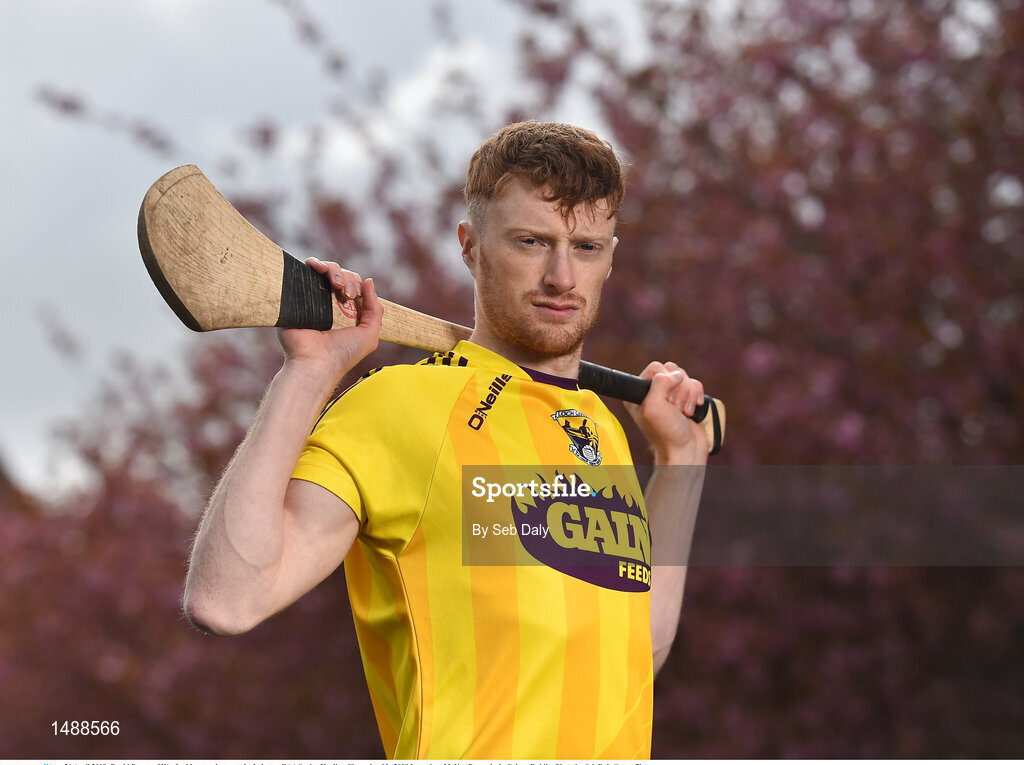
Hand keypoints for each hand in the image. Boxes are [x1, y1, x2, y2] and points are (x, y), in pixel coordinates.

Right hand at [277, 258, 382, 384]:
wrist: (316, 362)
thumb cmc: (343, 353)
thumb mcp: (370, 334)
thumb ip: (375, 309)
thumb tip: (369, 281)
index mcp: (345, 311)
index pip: (353, 285)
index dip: (356, 284)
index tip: (353, 296)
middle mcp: (327, 303)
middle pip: (340, 275)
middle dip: (347, 278)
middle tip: (346, 294)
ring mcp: (311, 298)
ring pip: (325, 271)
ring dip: (334, 270)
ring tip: (335, 283)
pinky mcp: (294, 295)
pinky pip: (303, 271)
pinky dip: (313, 263)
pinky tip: (318, 267)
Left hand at [623, 361, 708, 464]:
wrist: (685, 452)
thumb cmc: (666, 433)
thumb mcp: (653, 406)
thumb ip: (659, 382)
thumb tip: (676, 374)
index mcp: (638, 392)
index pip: (655, 367)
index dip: (665, 381)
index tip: (666, 401)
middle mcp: (652, 392)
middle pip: (672, 371)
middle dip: (679, 390)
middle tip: (675, 410)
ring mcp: (669, 395)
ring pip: (684, 377)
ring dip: (688, 395)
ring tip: (684, 413)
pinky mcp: (684, 398)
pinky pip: (695, 384)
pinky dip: (697, 396)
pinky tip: (692, 411)